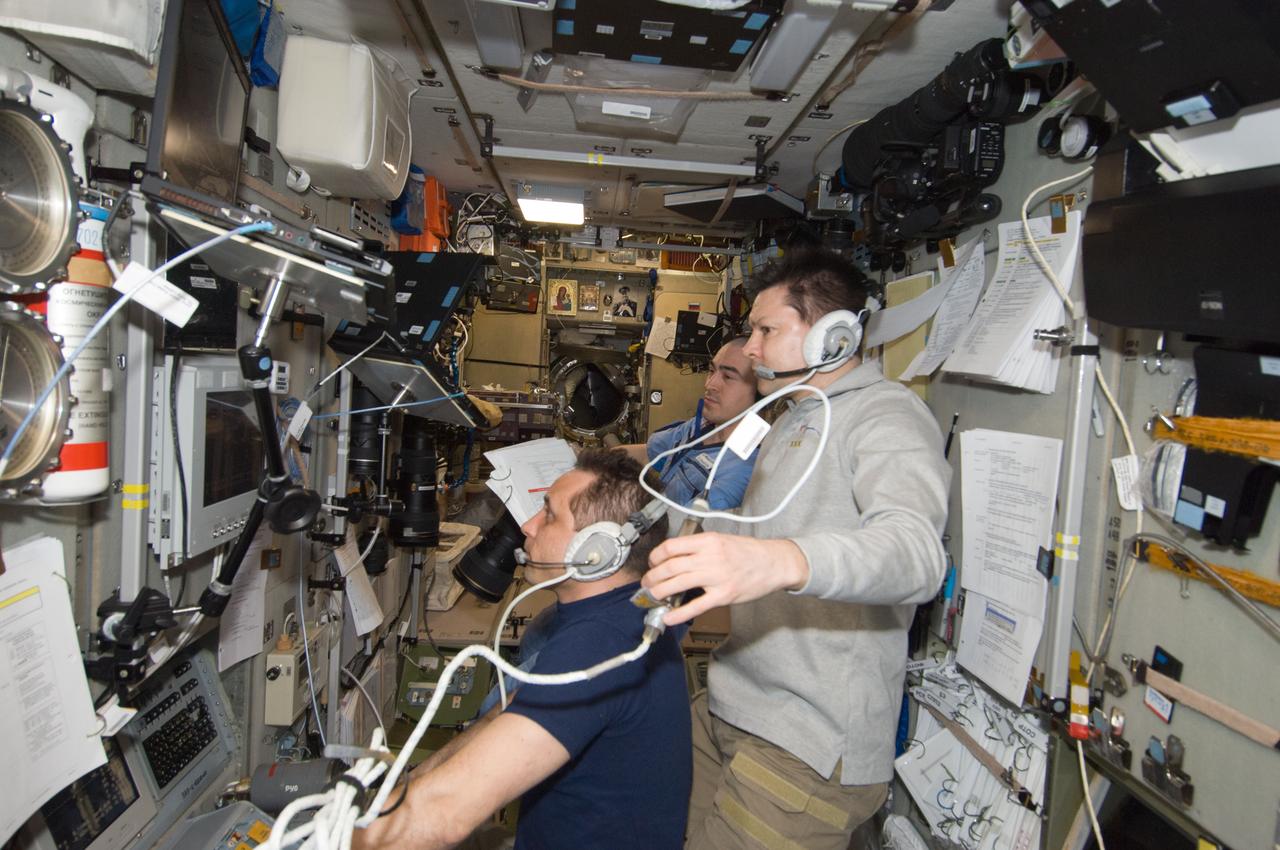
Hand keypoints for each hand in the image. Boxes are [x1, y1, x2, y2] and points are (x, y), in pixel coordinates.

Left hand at [642, 533, 809, 625]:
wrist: (775, 563)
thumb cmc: (749, 552)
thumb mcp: (722, 540)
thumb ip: (700, 547)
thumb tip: (675, 558)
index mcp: (708, 541)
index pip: (671, 546)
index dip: (656, 556)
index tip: (652, 563)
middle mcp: (710, 557)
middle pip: (670, 567)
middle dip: (652, 577)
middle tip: (647, 583)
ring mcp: (716, 577)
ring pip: (677, 584)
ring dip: (659, 592)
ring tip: (653, 596)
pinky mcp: (723, 595)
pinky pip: (696, 606)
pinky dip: (678, 613)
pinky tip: (669, 618)